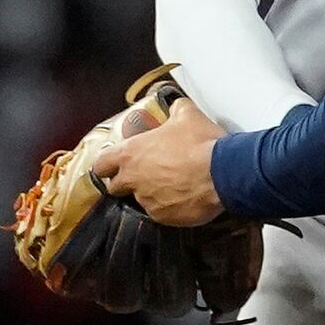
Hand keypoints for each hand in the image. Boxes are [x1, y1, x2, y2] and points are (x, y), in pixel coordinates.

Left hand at [93, 99, 226, 225]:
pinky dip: (170, 205)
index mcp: (131, 154)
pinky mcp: (164, 218)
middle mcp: (133, 180)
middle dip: (128, 181)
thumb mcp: (187, 114)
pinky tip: (186, 195)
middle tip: (147, 173)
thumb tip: (176, 107)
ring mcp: (147, 201)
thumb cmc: (200, 143)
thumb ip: (175, 109)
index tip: (116, 163)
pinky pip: (162, 213)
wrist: (223, 173)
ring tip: (174, 184)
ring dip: (153, 192)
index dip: (108, 163)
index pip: (101, 164)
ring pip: (142, 200)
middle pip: (115, 187)